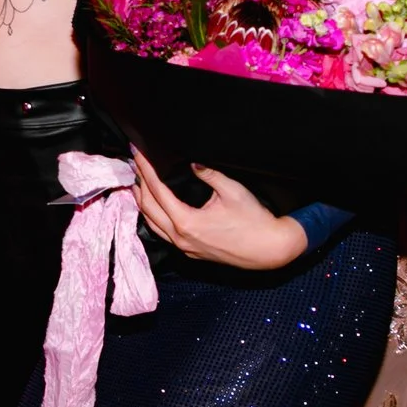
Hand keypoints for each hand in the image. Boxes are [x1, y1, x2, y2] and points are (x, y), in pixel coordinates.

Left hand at [130, 152, 308, 270]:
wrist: (270, 249)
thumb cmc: (255, 222)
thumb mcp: (232, 191)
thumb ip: (209, 174)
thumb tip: (193, 162)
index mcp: (187, 222)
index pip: (157, 191)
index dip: (145, 170)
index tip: (139, 154)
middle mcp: (181, 238)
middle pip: (147, 207)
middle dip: (139, 182)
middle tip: (135, 163)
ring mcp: (185, 248)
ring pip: (152, 223)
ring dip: (143, 202)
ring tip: (138, 182)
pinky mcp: (191, 252)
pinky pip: (163, 234)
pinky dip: (154, 217)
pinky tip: (155, 207)